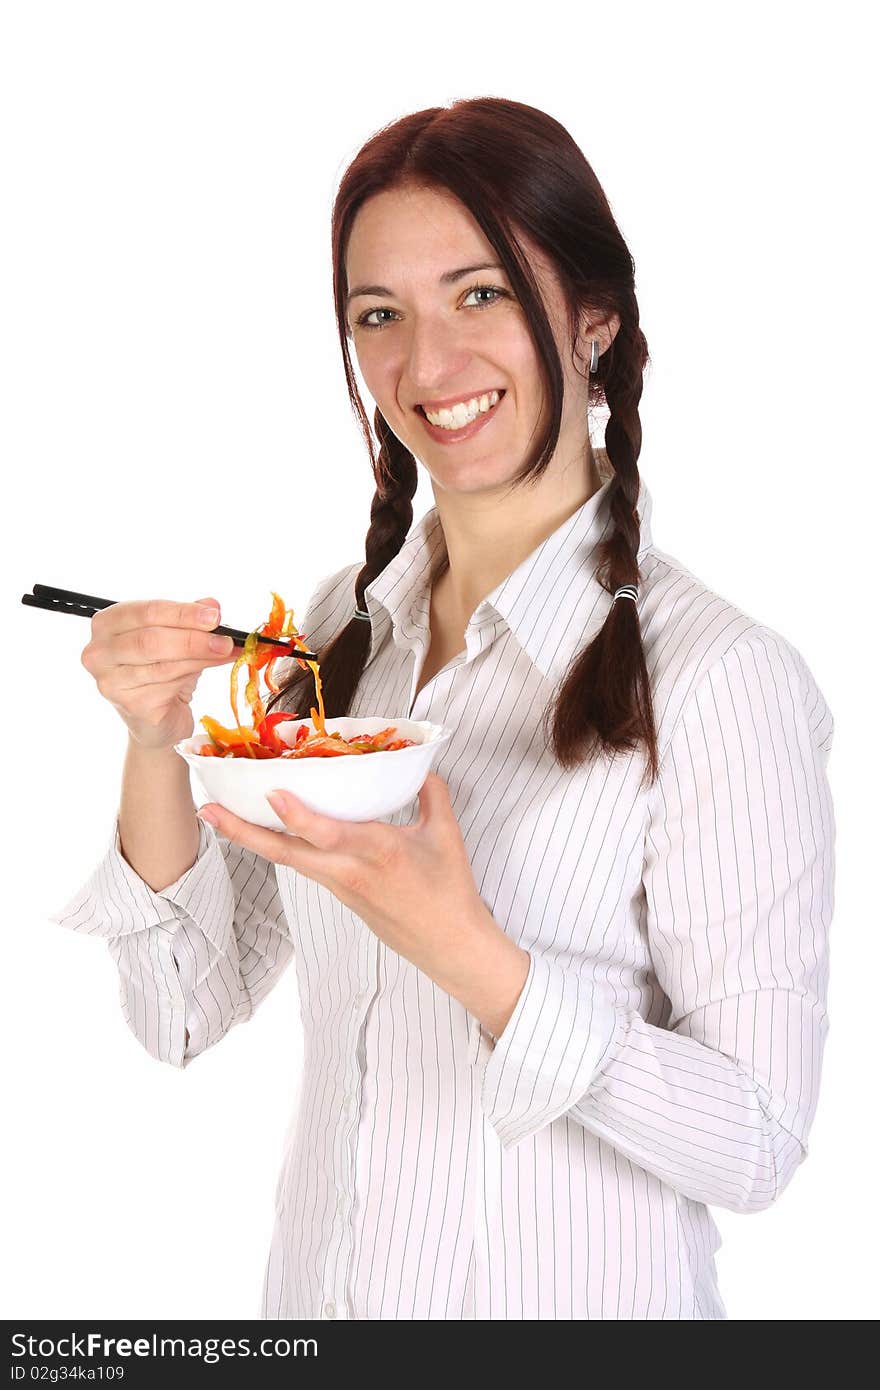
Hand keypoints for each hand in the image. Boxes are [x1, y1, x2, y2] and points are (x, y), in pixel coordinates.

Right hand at [81, 596, 238, 749]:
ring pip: (163, 665)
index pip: (146, 612)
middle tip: (225, 640)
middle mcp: (99, 652)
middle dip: (193, 639)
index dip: (183, 613)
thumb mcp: (176, 637)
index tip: (214, 617)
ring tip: (226, 654)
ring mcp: (110, 681)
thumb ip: (190, 619)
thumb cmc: (162, 670)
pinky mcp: (130, 706)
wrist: (157, 718)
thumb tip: (212, 606)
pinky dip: (192, 678)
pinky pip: (168, 687)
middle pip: (151, 640)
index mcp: (107, 623)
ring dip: (200, 659)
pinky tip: (206, 674)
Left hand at [196, 771, 529, 1028]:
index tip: (272, 793)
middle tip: (208, 809)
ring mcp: (340, 887)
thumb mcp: (447, 836)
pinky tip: (263, 830)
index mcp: (380, 853)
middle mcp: (350, 872)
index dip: (299, 816)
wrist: (449, 946)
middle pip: (287, 853)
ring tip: (218, 816)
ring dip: (251, 838)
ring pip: (288, 860)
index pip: (331, 835)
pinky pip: (303, 866)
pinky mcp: (339, 895)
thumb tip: (420, 764)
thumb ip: (431, 793)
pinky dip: (280, 846)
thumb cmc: (450, 892)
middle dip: (243, 832)